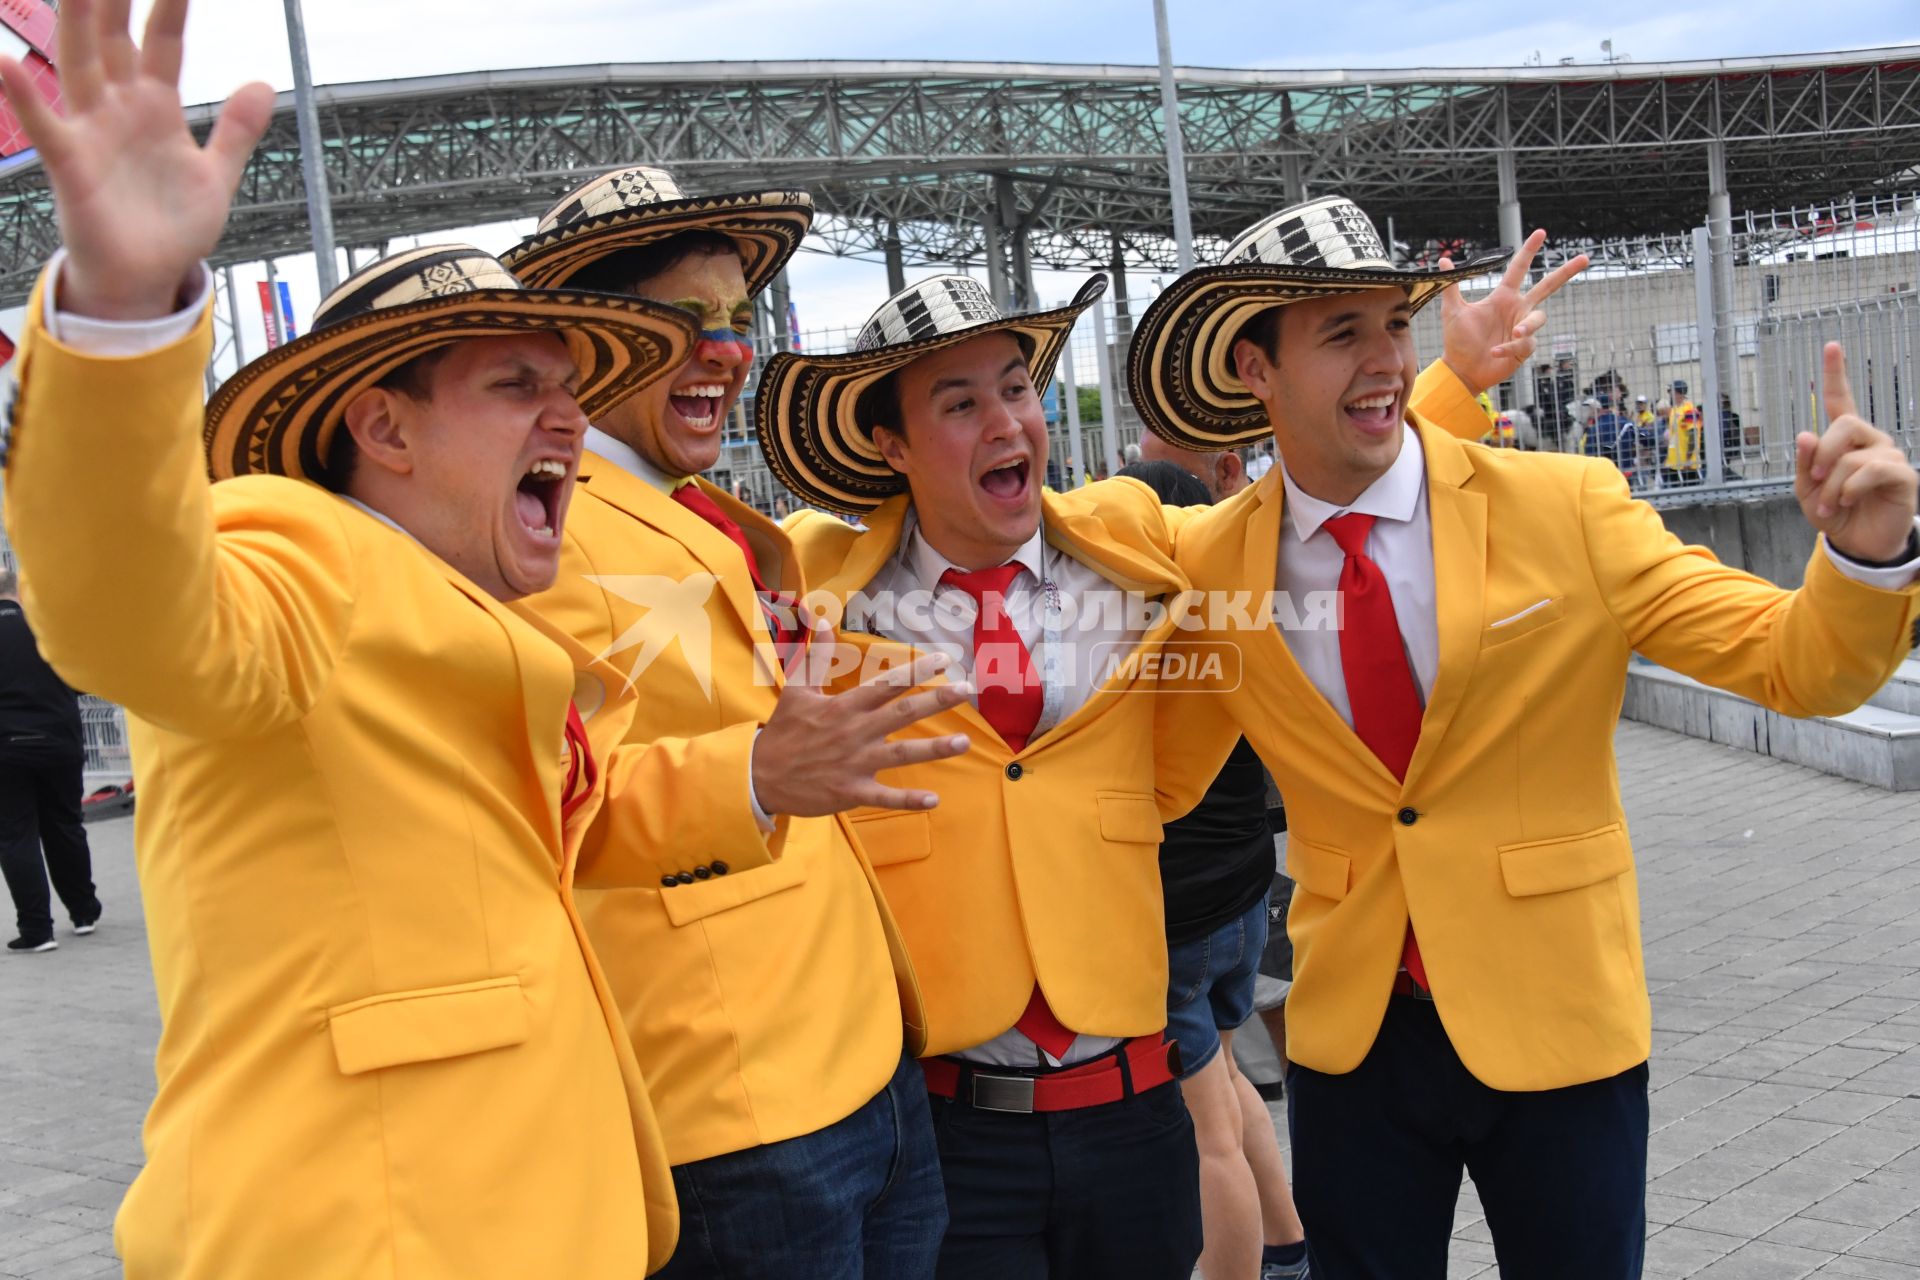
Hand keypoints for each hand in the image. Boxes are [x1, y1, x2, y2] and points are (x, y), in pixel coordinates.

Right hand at [0, 0, 273, 319]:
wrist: (146, 278)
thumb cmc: (171, 226)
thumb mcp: (215, 175)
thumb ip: (236, 130)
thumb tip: (262, 83)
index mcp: (155, 107)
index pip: (163, 44)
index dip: (170, 8)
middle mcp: (119, 109)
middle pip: (113, 40)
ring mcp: (92, 133)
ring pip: (80, 66)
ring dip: (75, 24)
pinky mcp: (72, 167)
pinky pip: (47, 128)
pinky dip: (25, 98)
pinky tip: (6, 63)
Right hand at [751, 618, 973, 816]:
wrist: (760, 776)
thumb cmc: (783, 732)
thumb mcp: (798, 689)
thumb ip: (818, 656)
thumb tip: (822, 619)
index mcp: (844, 707)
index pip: (886, 684)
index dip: (916, 670)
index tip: (944, 660)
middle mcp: (855, 733)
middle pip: (902, 713)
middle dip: (936, 701)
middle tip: (966, 691)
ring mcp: (855, 764)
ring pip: (901, 755)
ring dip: (934, 749)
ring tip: (964, 742)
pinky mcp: (851, 792)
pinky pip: (885, 797)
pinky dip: (908, 800)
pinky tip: (934, 800)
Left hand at [1438, 230, 1589, 394]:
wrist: (1461, 370)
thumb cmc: (1457, 340)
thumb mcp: (1452, 311)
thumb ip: (1451, 286)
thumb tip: (1443, 259)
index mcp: (1503, 296)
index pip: (1519, 269)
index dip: (1529, 250)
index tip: (1541, 232)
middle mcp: (1517, 309)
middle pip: (1547, 286)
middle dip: (1566, 272)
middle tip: (1585, 258)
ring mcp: (1524, 328)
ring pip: (1538, 319)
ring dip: (1527, 326)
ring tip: (1516, 333)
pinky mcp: (1525, 348)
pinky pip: (1525, 343)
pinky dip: (1509, 347)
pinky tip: (1494, 352)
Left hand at [1795, 342, 1918, 562]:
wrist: (1857, 544)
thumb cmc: (1835, 513)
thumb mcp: (1808, 491)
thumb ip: (1806, 464)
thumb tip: (1806, 434)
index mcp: (1846, 440)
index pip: (1841, 400)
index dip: (1836, 374)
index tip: (1831, 345)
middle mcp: (1870, 441)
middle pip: (1845, 425)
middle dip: (1823, 453)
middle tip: (1817, 480)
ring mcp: (1889, 456)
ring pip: (1854, 454)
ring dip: (1833, 484)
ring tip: (1829, 504)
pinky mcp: (1902, 475)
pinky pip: (1873, 470)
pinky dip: (1850, 488)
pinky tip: (1846, 501)